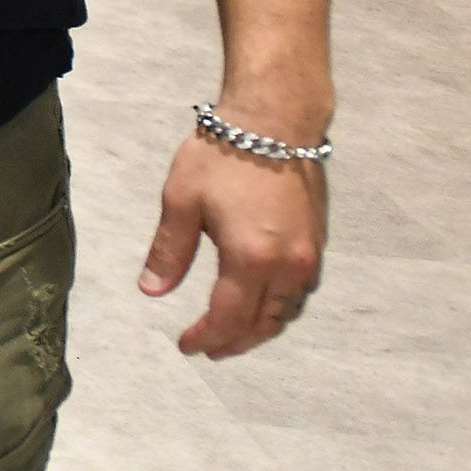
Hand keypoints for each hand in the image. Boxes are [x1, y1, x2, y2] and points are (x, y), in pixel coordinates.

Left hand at [140, 127, 329, 357]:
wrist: (275, 121)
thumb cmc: (222, 156)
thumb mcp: (181, 202)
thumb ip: (169, 252)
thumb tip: (152, 291)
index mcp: (251, 258)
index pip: (227, 318)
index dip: (205, 338)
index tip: (185, 347)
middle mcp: (288, 264)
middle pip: (262, 324)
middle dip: (233, 342)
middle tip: (207, 349)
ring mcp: (309, 255)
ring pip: (287, 312)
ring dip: (259, 329)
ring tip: (232, 333)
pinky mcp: (318, 242)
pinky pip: (301, 292)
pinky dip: (280, 308)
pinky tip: (261, 304)